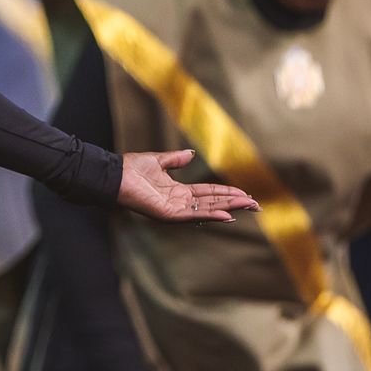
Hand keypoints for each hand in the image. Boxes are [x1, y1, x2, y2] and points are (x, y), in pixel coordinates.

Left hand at [117, 148, 255, 221]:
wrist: (114, 174)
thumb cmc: (131, 169)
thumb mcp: (158, 161)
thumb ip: (175, 159)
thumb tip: (190, 154)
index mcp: (178, 191)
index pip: (209, 193)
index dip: (227, 193)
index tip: (246, 193)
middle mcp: (179, 202)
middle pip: (213, 203)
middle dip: (234, 203)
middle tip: (256, 204)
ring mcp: (174, 209)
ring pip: (207, 209)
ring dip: (228, 208)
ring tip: (248, 206)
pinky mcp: (168, 214)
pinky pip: (193, 215)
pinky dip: (210, 215)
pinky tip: (227, 215)